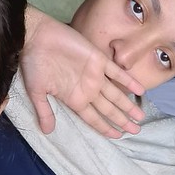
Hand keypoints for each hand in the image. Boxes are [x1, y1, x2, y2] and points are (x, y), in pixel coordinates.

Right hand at [20, 6, 145, 136]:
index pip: (93, 118)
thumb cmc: (34, 64)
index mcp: (74, 99)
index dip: (105, 128)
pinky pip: (117, 73)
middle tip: (136, 131)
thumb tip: (47, 131)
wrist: (36, 37)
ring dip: (128, 106)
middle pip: (108, 109)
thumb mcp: (36, 91)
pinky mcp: (98, 60)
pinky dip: (129, 81)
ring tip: (140, 117)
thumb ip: (44, 111)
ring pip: (116, 94)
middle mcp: (87, 89)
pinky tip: (140, 90)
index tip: (118, 137)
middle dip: (122, 120)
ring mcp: (94, 75)